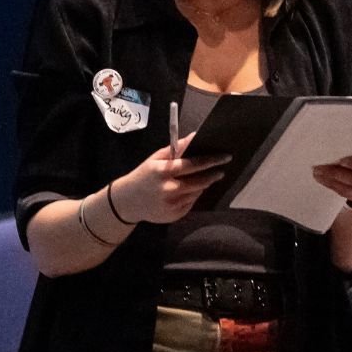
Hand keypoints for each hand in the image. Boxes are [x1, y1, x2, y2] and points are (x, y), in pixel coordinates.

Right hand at [110, 134, 230, 223]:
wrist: (127, 202)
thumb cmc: (144, 176)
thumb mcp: (156, 159)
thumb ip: (177, 149)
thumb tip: (195, 136)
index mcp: (162, 171)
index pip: (192, 165)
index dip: (211, 161)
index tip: (225, 157)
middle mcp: (168, 189)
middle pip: (199, 181)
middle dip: (212, 175)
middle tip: (221, 171)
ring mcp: (172, 204)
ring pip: (197, 193)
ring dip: (202, 185)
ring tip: (202, 179)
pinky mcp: (175, 215)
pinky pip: (191, 203)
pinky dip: (193, 196)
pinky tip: (187, 191)